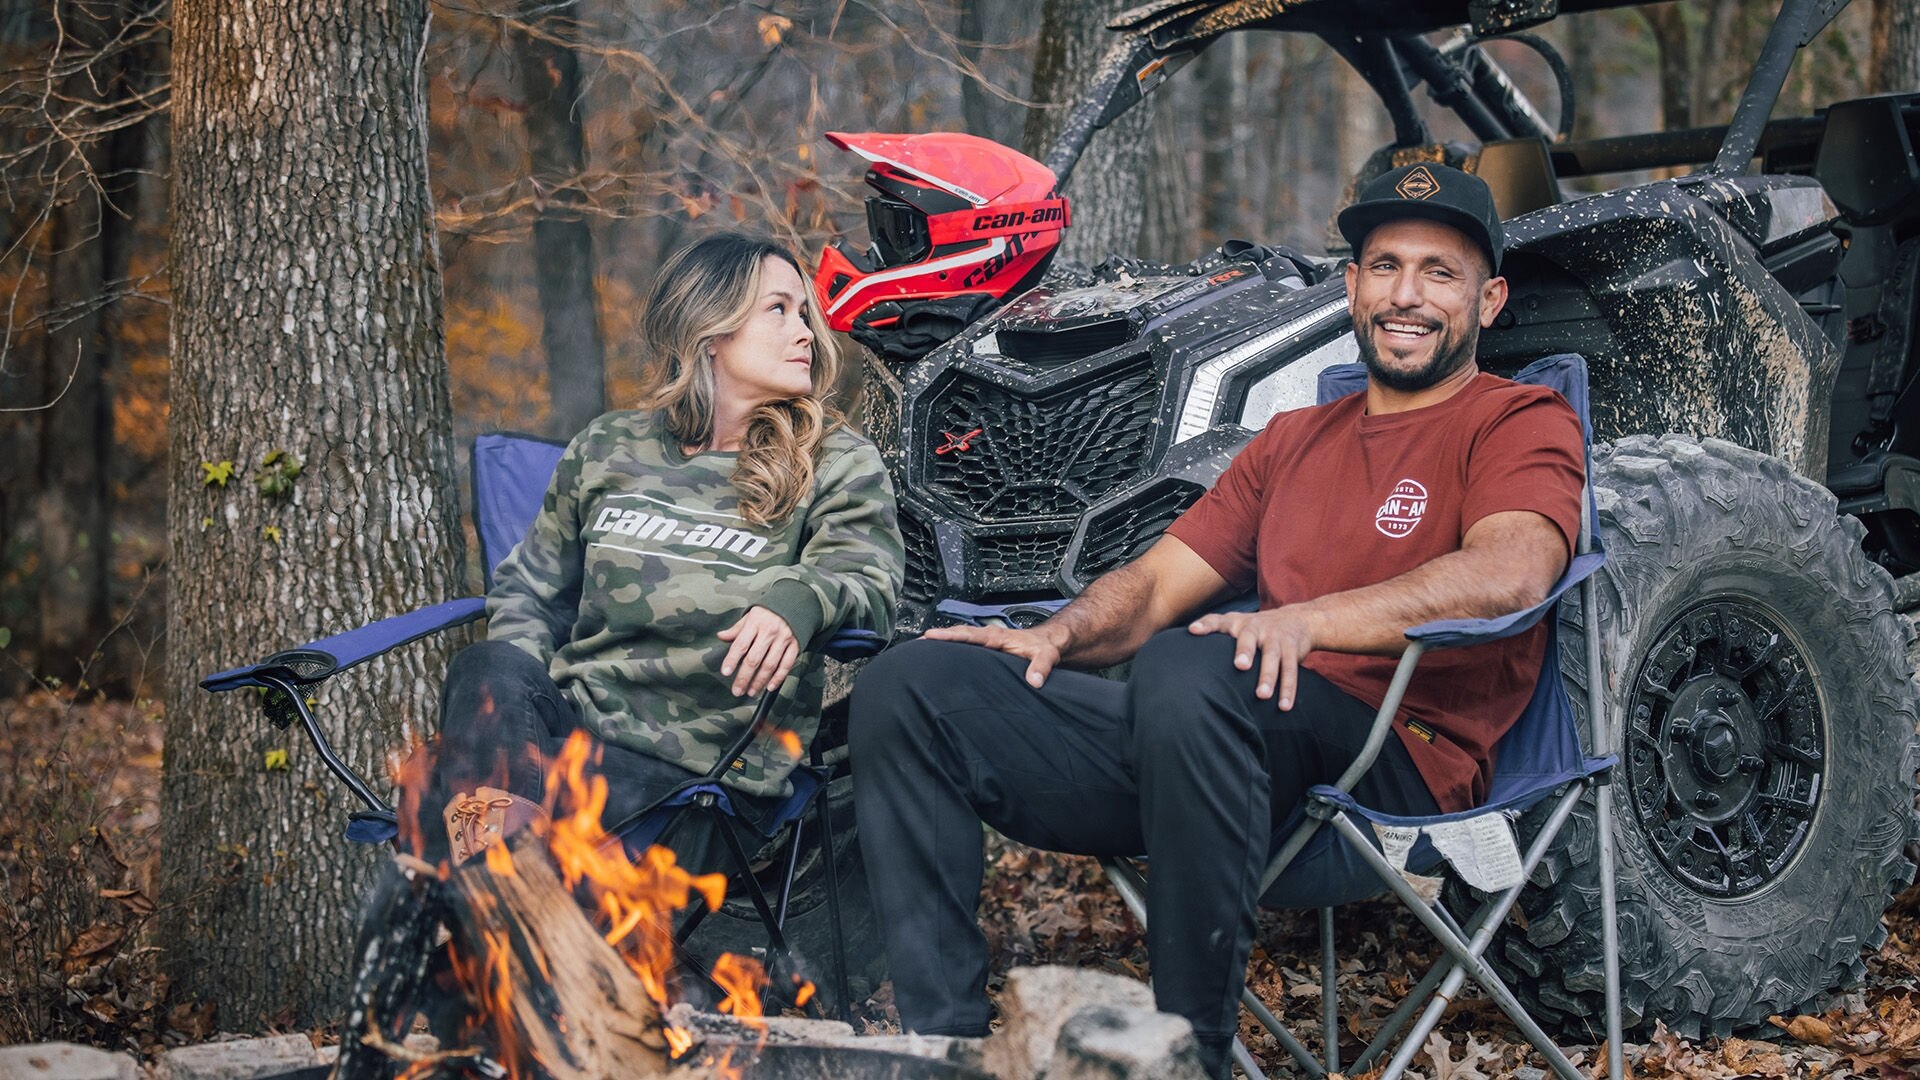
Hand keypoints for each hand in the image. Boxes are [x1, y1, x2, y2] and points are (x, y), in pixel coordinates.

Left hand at [717, 606, 799, 696]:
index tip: (725, 672)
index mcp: (755, 623)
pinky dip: (778, 678)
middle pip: (754, 659)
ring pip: (770, 665)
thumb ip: (736, 629)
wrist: (796, 603)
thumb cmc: (769, 612)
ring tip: (751, 691)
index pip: (741, 644)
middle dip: (744, 677)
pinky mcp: (795, 645)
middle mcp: (769, 632)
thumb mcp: (750, 616)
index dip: (732, 660)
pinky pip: (786, 665)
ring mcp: (783, 639)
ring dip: (759, 681)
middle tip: (737, 690)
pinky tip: (769, 686)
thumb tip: (721, 636)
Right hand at [922, 622, 1064, 688]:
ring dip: (940, 643)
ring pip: (958, 640)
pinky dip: (949, 648)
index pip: (969, 634)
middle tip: (915, 644)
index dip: (950, 636)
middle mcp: (988, 637)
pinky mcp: (984, 650)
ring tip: (918, 650)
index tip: (931, 636)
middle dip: (936, 637)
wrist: (1048, 643)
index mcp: (997, 636)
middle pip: (957, 634)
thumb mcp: (1047, 656)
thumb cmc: (1044, 647)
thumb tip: (1034, 681)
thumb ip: (1041, 667)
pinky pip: (963, 646)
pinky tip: (938, 657)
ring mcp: (985, 643)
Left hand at [1187, 606, 1315, 708]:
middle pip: (1249, 638)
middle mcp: (1256, 627)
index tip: (1193, 630)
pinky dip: (1288, 689)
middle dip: (1245, 651)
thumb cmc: (1257, 629)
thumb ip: (1214, 634)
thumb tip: (1181, 654)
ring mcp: (1275, 638)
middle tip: (1240, 666)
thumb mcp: (1237, 625)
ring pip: (1273, 657)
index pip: (1217, 620)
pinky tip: (1284, 706)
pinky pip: (1291, 670)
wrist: (1298, 619)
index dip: (1205, 625)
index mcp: (1237, 623)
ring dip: (1268, 677)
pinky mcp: (1293, 649)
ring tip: (1262, 695)